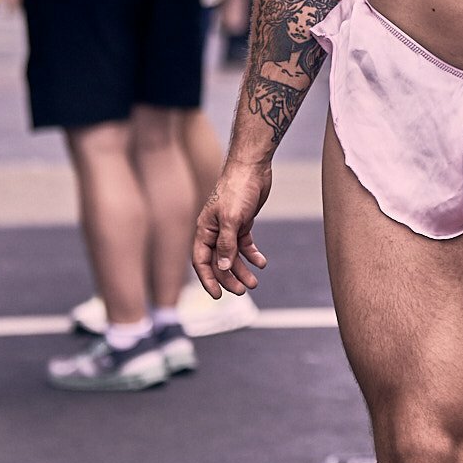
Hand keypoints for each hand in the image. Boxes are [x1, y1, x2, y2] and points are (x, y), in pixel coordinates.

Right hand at [193, 161, 271, 297]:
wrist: (252, 166)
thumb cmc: (238, 189)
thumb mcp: (232, 218)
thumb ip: (227, 244)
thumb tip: (223, 267)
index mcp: (205, 230)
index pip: (201, 261)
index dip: (208, 279)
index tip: (217, 296)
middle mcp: (214, 231)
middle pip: (218, 261)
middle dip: (229, 278)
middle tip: (244, 290)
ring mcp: (228, 227)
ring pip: (233, 255)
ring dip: (242, 269)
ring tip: (254, 282)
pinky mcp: (242, 222)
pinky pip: (244, 244)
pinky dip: (252, 255)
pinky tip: (261, 263)